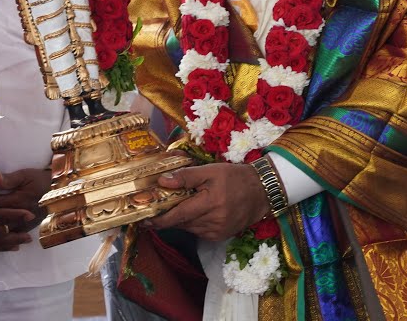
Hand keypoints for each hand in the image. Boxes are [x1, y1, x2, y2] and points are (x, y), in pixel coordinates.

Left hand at [0, 168, 50, 234]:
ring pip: (2, 231)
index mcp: (17, 201)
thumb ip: (8, 179)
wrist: (60, 191)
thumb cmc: (41, 180)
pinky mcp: (27, 229)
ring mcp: (23, 225)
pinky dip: (1, 239)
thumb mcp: (26, 175)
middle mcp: (19, 216)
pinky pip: (11, 237)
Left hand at [142, 162, 269, 241]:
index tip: (145, 220)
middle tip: (154, 208)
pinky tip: (195, 212)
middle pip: (182, 222)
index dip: (160, 219)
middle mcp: (214, 221)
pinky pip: (199, 231)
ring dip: (180, 219)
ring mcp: (218, 231)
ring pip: (189, 227)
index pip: (179, 214)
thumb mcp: (210, 171)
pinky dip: (192, 223)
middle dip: (168, 216)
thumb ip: (186, 176)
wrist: (261, 192)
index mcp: (210, 203)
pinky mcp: (221, 236)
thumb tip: (163, 181)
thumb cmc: (234, 177)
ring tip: (176, 206)